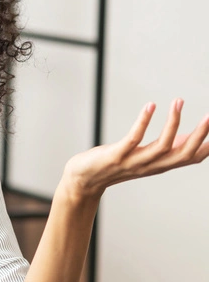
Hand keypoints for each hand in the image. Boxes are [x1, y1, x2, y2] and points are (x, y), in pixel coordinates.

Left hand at [63, 99, 208, 200]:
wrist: (85, 180)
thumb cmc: (117, 164)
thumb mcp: (147, 156)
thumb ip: (167, 148)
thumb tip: (188, 136)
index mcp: (161, 164)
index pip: (193, 157)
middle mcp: (152, 165)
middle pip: (184, 153)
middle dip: (200, 135)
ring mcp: (135, 161)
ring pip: (163, 145)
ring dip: (173, 122)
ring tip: (178, 101)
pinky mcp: (117, 155)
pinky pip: (134, 138)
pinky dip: (143, 122)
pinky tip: (150, 105)